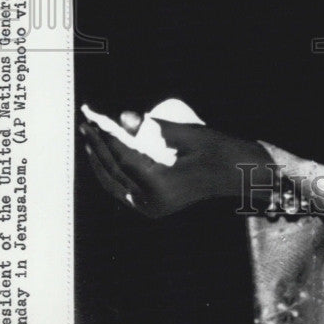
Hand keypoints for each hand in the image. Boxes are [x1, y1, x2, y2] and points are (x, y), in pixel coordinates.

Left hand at [80, 116, 271, 217]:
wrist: (238, 175)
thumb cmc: (219, 151)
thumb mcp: (189, 134)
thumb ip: (154, 127)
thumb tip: (124, 116)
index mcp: (161, 187)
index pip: (123, 157)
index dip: (106, 135)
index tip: (94, 117)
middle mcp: (151, 202)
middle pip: (114, 171)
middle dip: (97, 146)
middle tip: (86, 122)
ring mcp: (150, 207)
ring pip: (114, 183)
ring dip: (99, 160)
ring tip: (88, 137)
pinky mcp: (151, 206)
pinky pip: (122, 187)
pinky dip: (110, 171)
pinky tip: (102, 156)